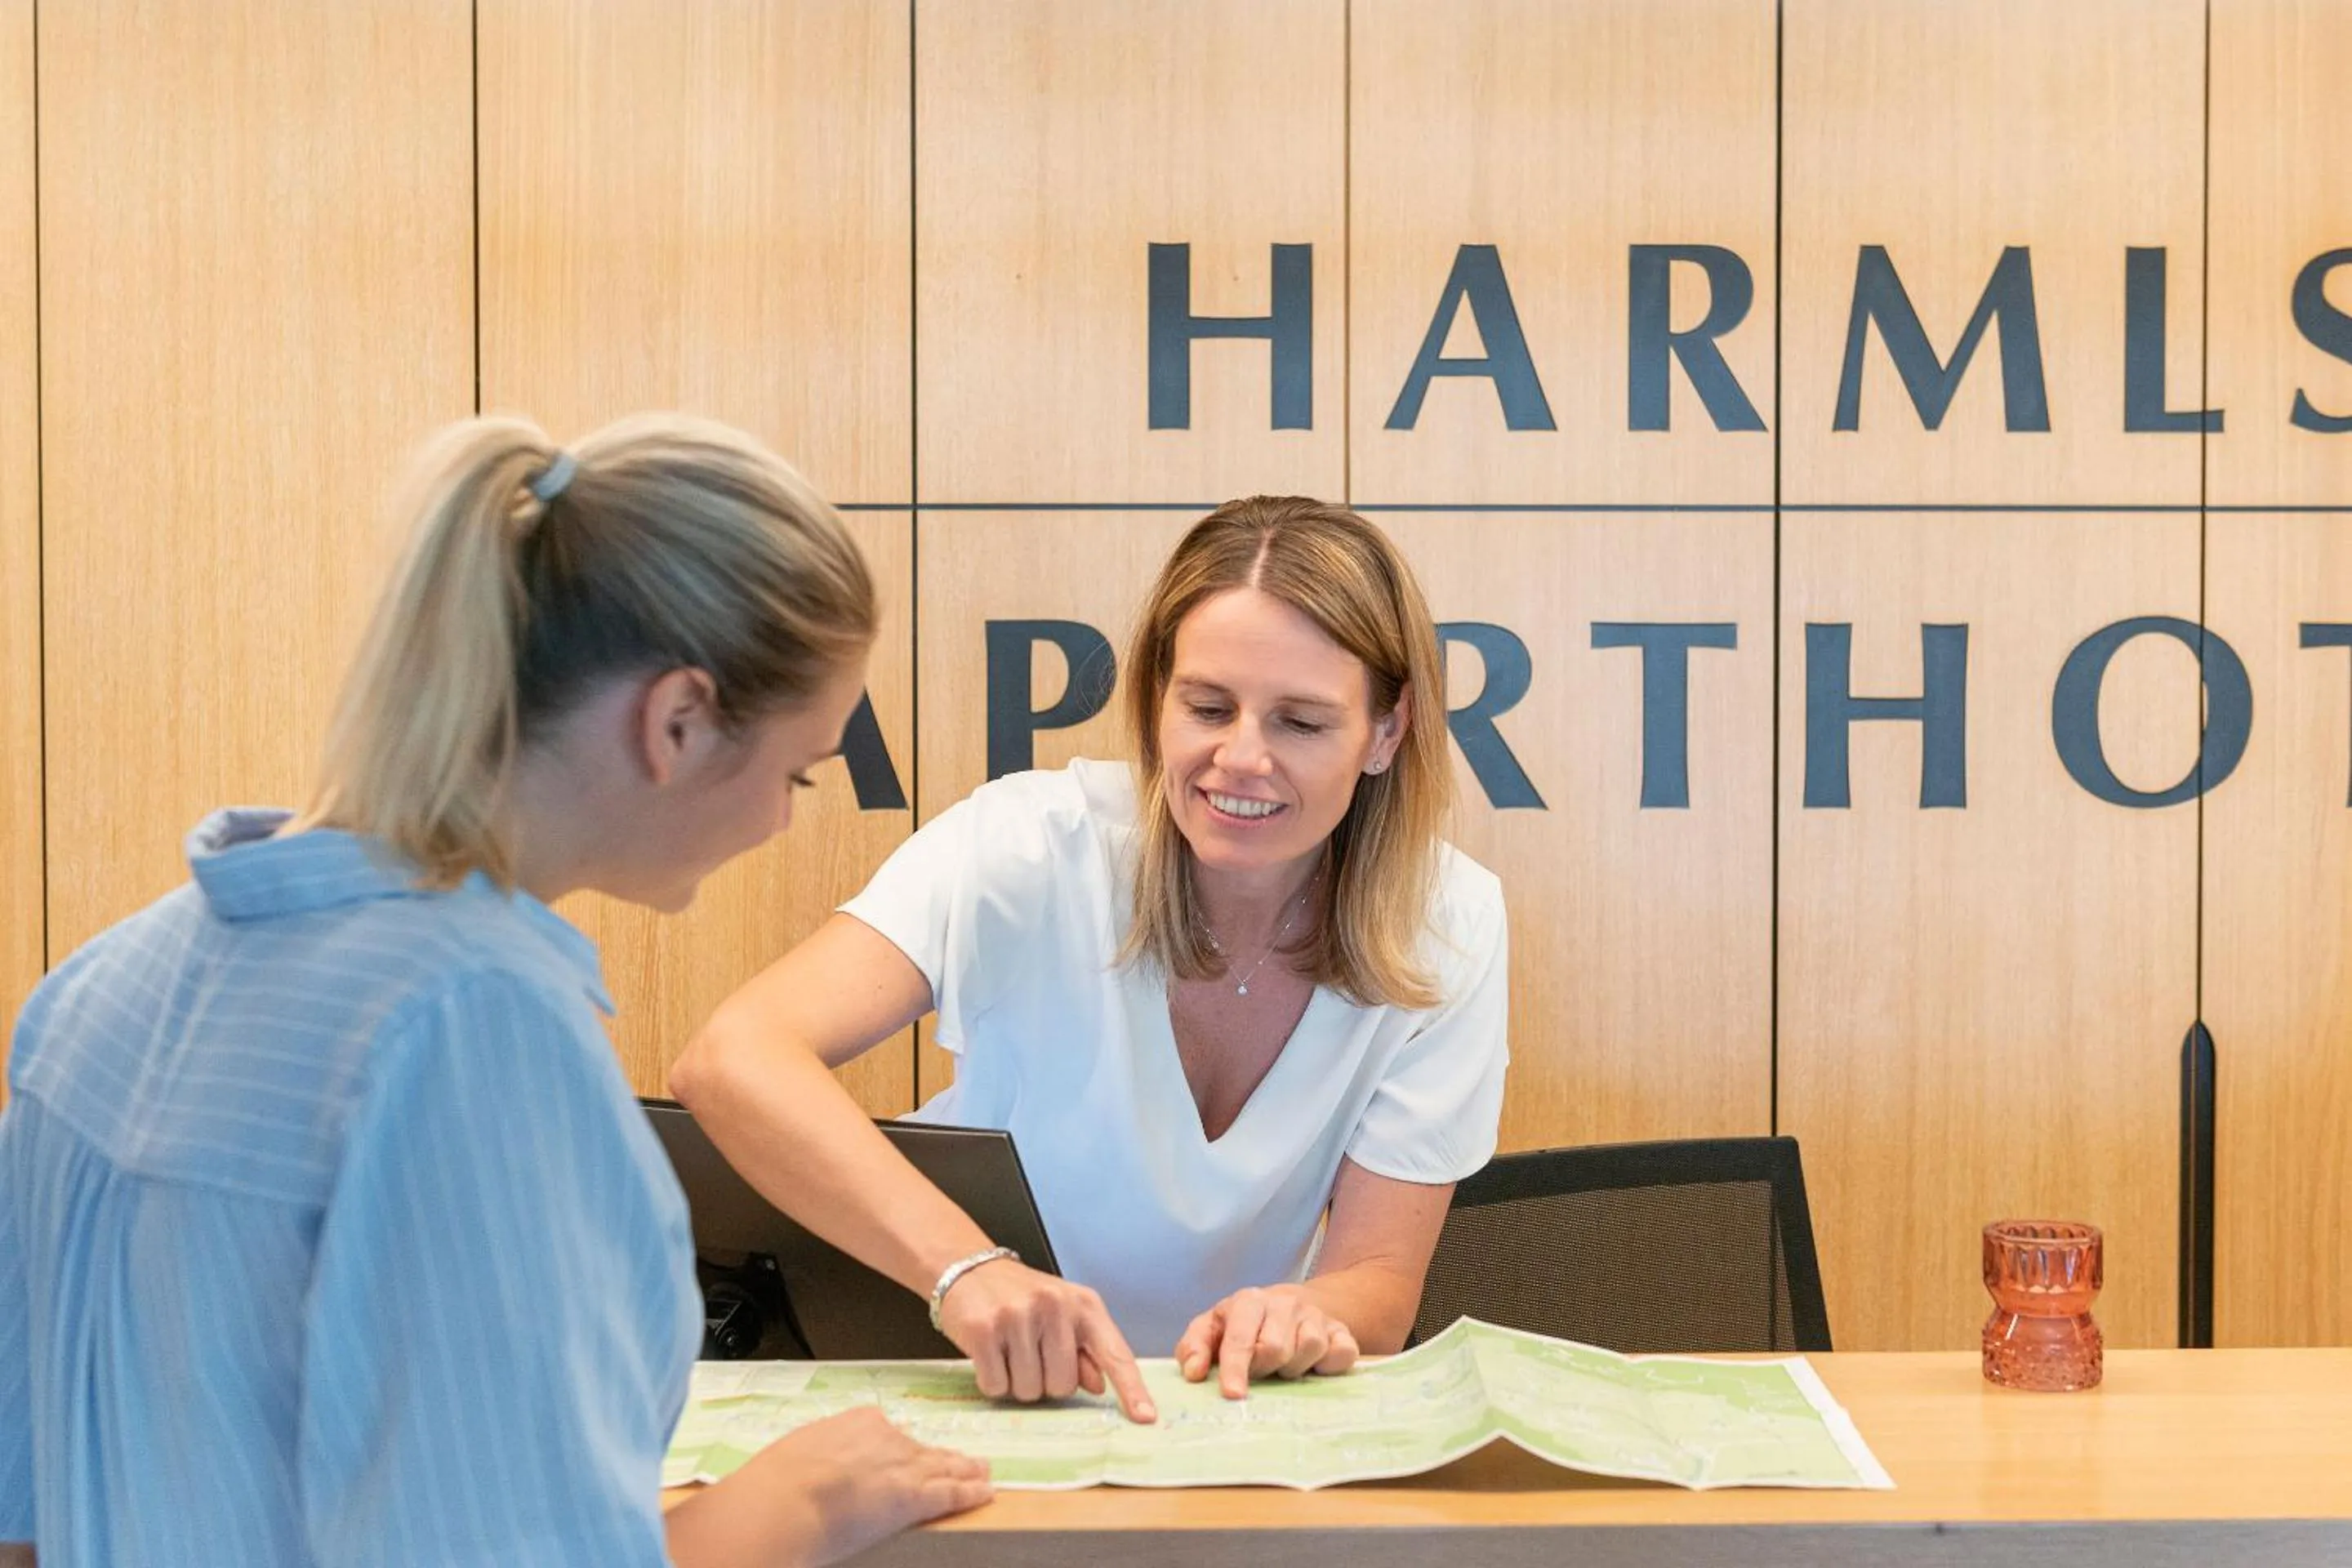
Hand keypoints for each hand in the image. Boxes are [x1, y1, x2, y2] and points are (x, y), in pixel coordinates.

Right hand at [739, 1407, 991, 1567]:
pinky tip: (985, 1492)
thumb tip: (805, 1475)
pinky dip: (970, 1492)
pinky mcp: (915, 1496)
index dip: (896, 1447)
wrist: (786, 1500)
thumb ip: (812, 1461)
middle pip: (919, 1447)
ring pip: (942, 1466)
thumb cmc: (776, 1483)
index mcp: (853, 1423)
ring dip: (964, 1469)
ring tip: (982, 1471)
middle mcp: (885, 1437)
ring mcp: (903, 1465)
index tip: (902, 1452)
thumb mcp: (793, 1457)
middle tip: (962, 1457)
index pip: (884, 1432)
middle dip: (940, 1456)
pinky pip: (951, 1492)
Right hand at [934, 1259, 1156, 1422]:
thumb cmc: (1021, 1297)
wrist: (968, 1267)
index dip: (1131, 1389)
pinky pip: (996, 1386)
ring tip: (1008, 1351)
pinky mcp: (984, 1329)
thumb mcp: (1062, 1314)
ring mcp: (1018, 1316)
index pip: (1114, 1353)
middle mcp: (1055, 1306)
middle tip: (1030, 1355)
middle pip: (1063, 1386)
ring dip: (1016, 1382)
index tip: (1146, 1417)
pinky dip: (991, 1381)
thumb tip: (1100, 1386)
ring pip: (1029, 1391)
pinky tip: (988, 1354)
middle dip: (1045, 1383)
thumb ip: (1085, 1351)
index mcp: (1084, 1305)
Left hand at [1175, 1284, 1360, 1398]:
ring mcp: (1315, 1316)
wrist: (1289, 1307)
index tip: (1233, 1394)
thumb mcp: (1211, 1330)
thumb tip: (1194, 1373)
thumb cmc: (1242, 1326)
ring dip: (1294, 1369)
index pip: (1241, 1338)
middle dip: (1265, 1370)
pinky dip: (1329, 1366)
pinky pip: (1342, 1353)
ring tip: (1284, 1368)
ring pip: (1309, 1348)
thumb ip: (1193, 1348)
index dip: (1235, 1367)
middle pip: (1275, 1348)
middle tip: (1261, 1373)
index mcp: (1248, 1302)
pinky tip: (1316, 1368)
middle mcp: (1284, 1303)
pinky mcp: (1341, 1330)